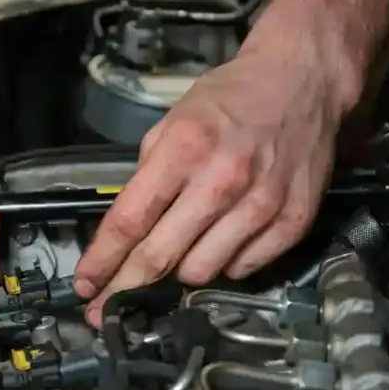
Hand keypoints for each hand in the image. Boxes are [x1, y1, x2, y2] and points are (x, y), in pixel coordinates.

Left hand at [74, 38, 351, 324]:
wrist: (303, 81)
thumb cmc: (231, 100)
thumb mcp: (173, 121)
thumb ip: (148, 176)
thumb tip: (127, 232)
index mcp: (184, 150)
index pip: (130, 221)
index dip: (102, 261)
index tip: (85, 287)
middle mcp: (223, 181)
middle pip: (161, 257)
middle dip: (125, 288)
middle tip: (106, 308)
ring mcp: (262, 204)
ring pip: (202, 272)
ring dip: (180, 274)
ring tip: (177, 258)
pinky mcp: (294, 221)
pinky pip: (244, 268)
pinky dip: (226, 264)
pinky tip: (221, 245)